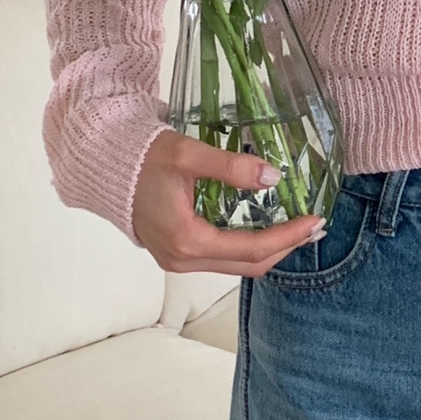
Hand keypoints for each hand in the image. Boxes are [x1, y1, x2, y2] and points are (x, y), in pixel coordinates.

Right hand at [133, 130, 326, 275]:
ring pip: (236, 265)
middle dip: (285, 247)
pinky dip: (248, 247)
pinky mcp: (177, 253)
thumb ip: (231, 167)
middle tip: (314, 226)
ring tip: (296, 227)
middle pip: (249, 265)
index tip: (315, 220)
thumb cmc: (143, 157)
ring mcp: (178, 261)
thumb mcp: (189, 154)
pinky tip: (264, 227)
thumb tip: (273, 177)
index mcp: (188, 240)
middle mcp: (183, 260)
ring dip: (269, 249)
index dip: (288, 236)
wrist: (105, 165)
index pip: (252, 249)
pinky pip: (222, 258)